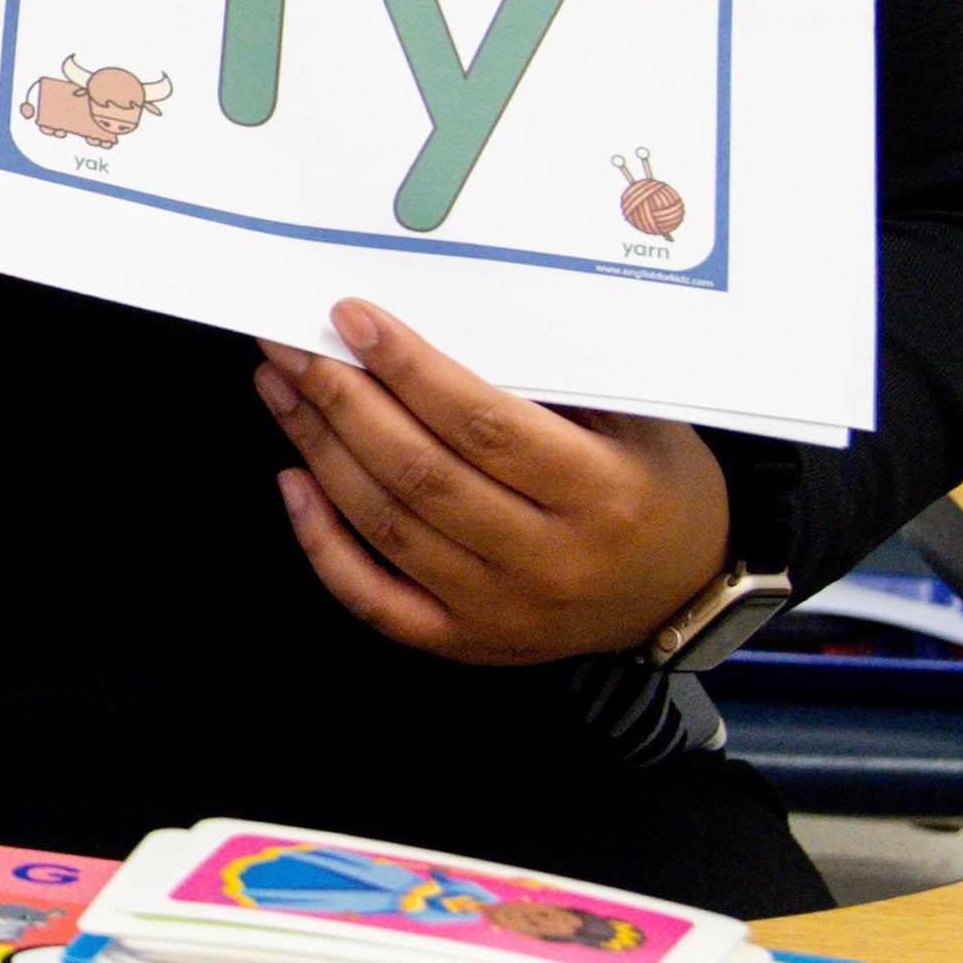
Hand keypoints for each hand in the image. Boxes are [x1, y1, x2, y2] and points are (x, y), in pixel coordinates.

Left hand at [252, 300, 726, 669]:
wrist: (681, 593)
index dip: (410, 370)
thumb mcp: (638, 422)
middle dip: (342, 401)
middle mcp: (550, 560)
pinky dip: (323, 542)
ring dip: (321, 450)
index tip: (353, 319)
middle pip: (420, 474)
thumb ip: (557, 381)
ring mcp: (502, 610)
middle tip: (292, 345)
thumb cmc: (654, 486)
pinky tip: (293, 480)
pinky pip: (374, 600)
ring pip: (387, 527)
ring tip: (281, 388)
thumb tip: (440, 319)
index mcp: (602, 494)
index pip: (484, 426)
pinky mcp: (468, 643)